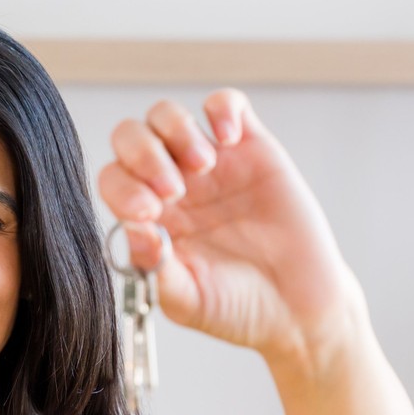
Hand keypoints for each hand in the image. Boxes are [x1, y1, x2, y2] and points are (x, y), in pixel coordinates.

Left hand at [96, 88, 362, 363]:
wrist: (299, 309)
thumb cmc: (239, 309)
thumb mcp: (188, 301)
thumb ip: (155, 269)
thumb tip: (132, 229)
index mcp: (150, 219)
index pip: (114, 181)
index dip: (122, 187)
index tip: (148, 212)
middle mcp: (173, 187)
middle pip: (132, 138)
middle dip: (142, 153)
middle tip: (173, 190)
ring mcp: (212, 166)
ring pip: (168, 116)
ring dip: (176, 130)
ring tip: (203, 166)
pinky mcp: (252, 149)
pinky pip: (226, 105)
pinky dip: (221, 109)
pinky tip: (227, 137)